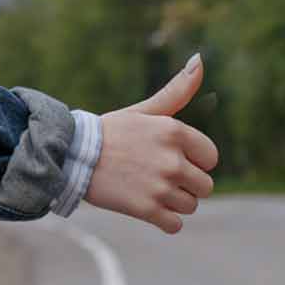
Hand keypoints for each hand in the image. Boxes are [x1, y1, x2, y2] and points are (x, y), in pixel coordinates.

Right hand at [85, 53, 218, 233]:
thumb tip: (200, 59)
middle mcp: (172, 160)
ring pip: (190, 206)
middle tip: (159, 176)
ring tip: (150, 190)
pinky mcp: (146, 210)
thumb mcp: (145, 110)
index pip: (211, 157)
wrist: (73, 156)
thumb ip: (177, 90)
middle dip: (186, 184)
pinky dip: (164, 221)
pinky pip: (175, 225)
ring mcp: (160, 186)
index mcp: (175, 132)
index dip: (195, 160)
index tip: (173, 158)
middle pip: (204, 186)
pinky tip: (147, 206)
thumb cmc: (112, 132)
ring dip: (174, 203)